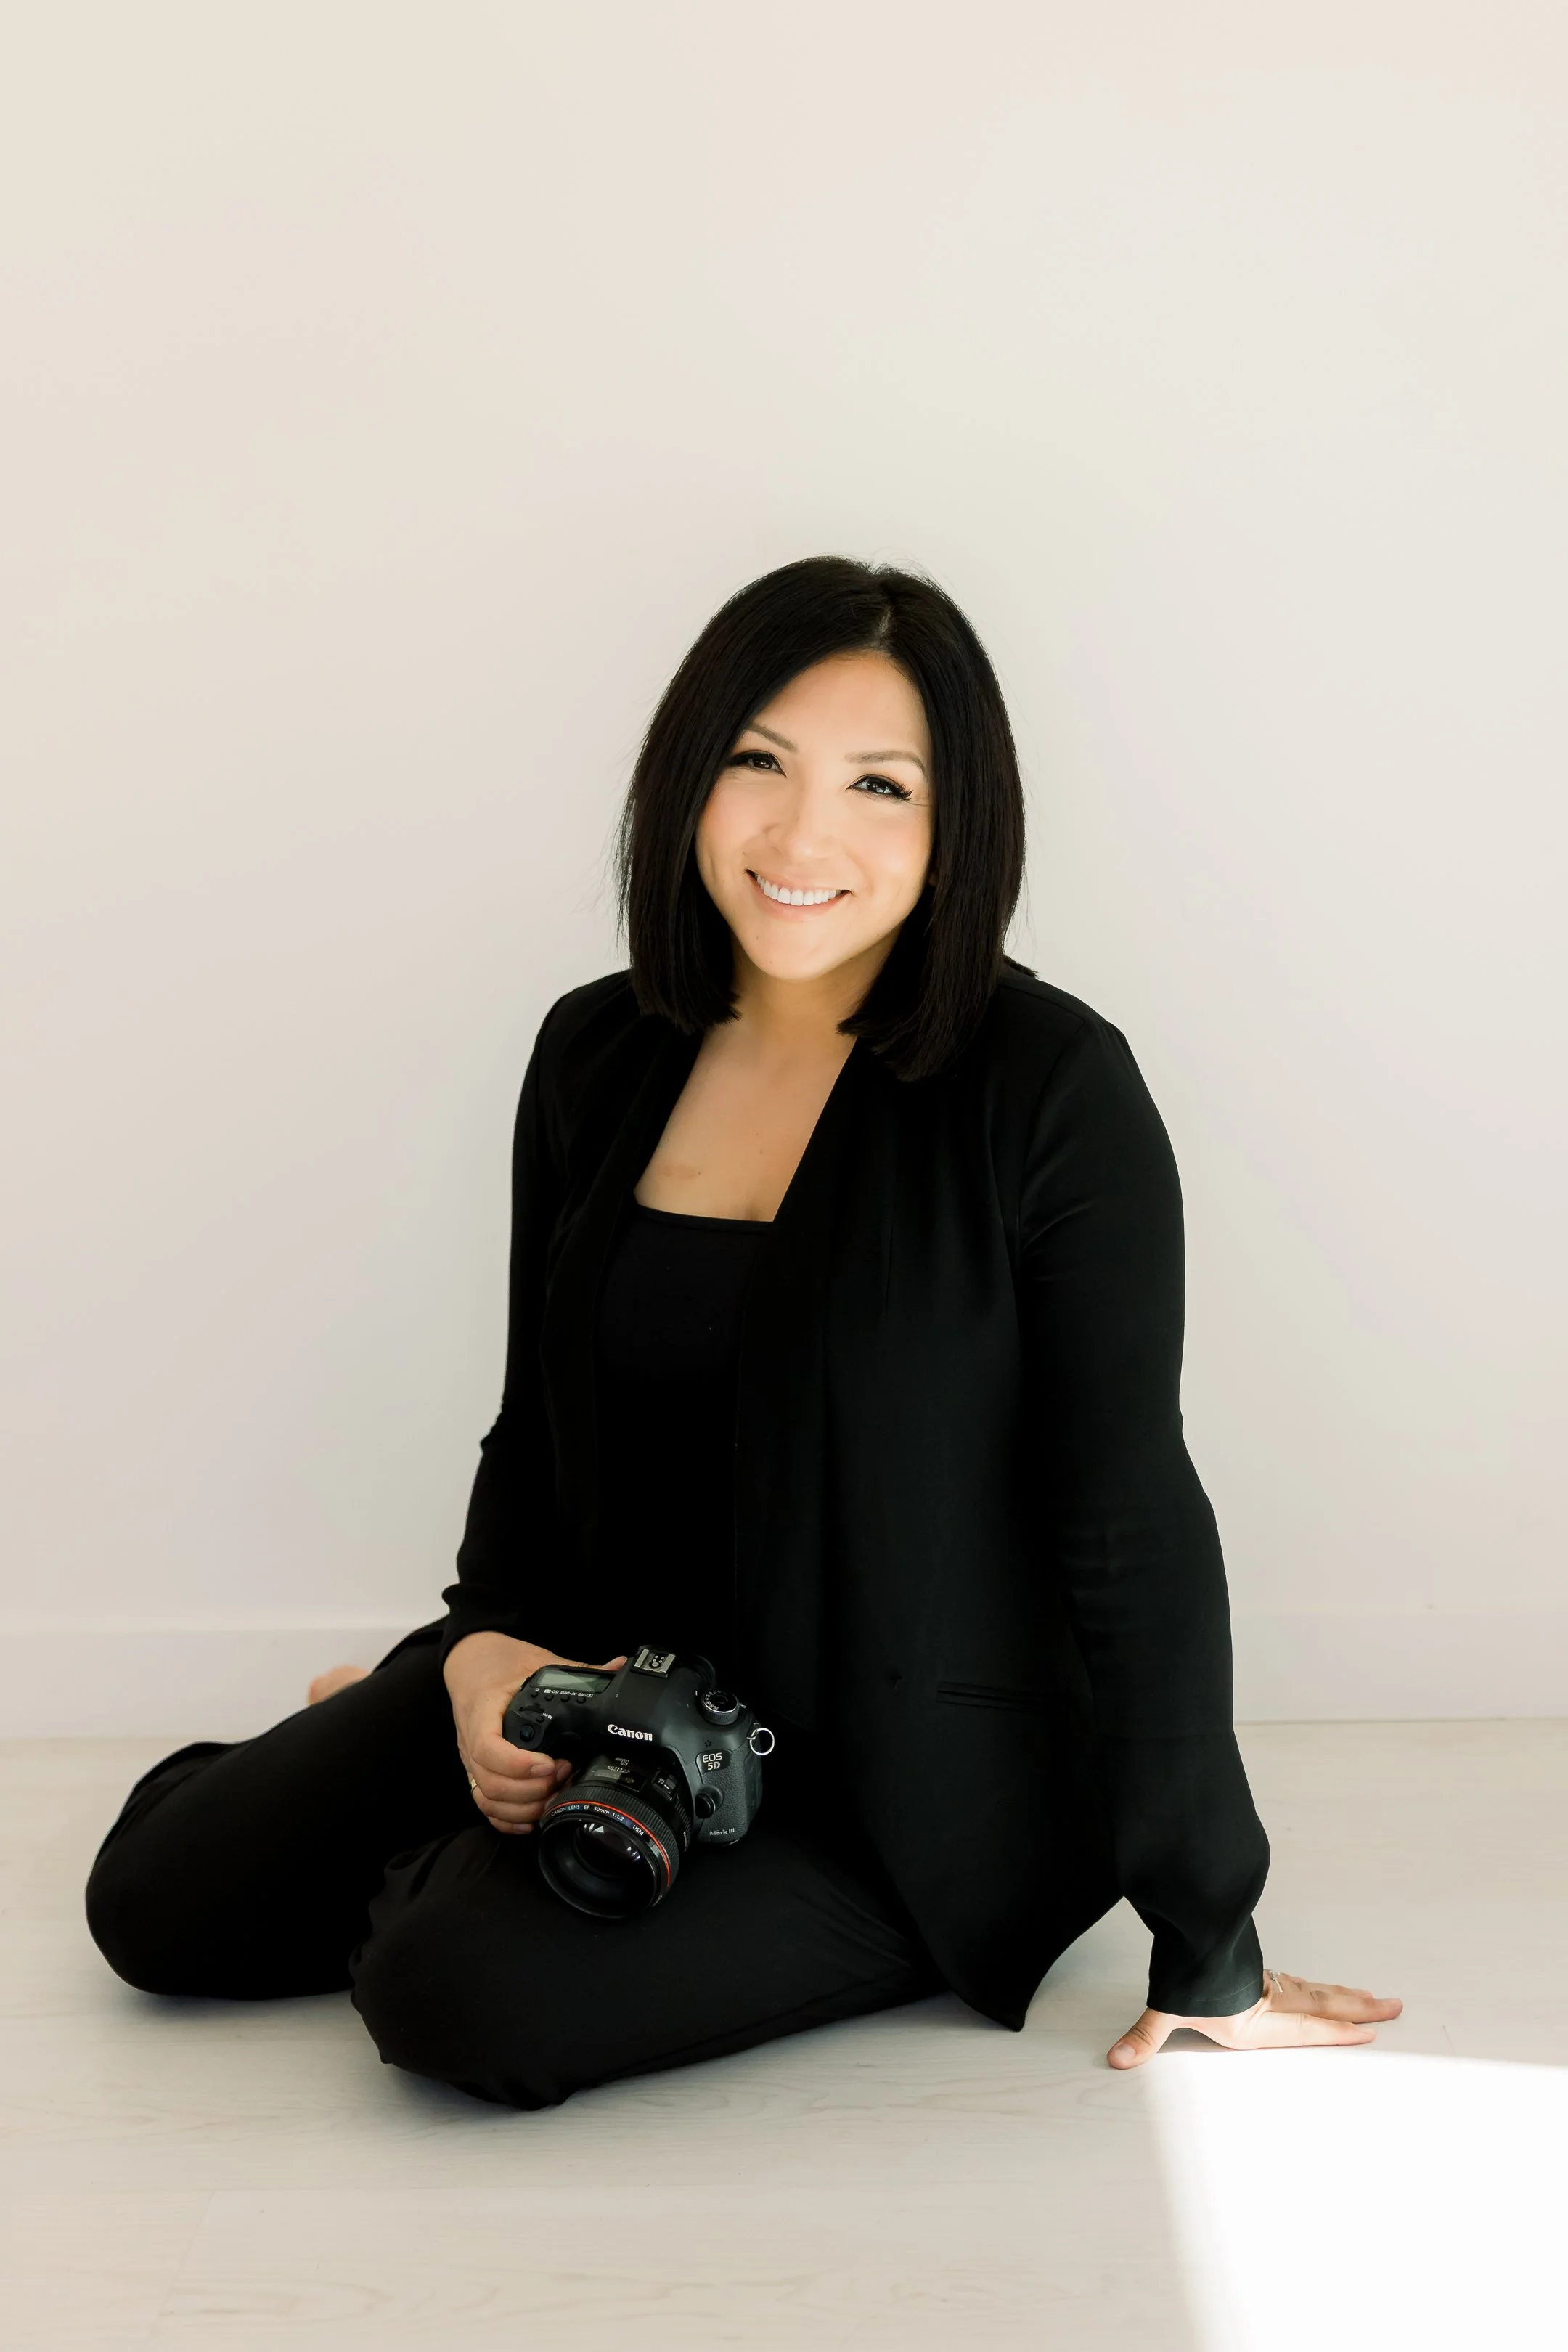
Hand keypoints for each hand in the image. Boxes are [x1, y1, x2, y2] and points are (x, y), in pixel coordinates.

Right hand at [442, 1631, 627, 1835]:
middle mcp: (472, 1740)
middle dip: (531, 1790)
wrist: (471, 1662)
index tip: (550, 1764)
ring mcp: (471, 1759)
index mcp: (483, 1711)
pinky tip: (533, 1817)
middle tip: (564, 1773)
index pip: (488, 1748)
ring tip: (554, 1793)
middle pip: (491, 1783)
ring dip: (523, 1806)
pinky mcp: (476, 1771)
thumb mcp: (538, 1660)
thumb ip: (577, 1669)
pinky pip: (484, 1805)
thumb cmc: (501, 1663)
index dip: (518, 1765)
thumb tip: (619, 1666)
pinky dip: (507, 1819)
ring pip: (487, 1799)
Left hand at [1107, 1967, 1403, 2066]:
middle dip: (1359, 2008)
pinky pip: (1301, 1980)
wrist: (1186, 1927)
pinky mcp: (1260, 1970)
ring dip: (1347, 1995)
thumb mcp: (1165, 2008)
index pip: (1306, 2027)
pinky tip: (1330, 1990)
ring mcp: (1268, 1982)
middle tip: (1394, 2007)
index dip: (1336, 2030)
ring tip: (1377, 1999)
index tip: (1369, 2032)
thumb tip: (1117, 2059)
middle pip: (1322, 2002)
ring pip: (1317, 1989)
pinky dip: (1321, 1987)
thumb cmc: (1181, 1972)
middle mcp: (1269, 2001)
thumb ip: (1145, 2037)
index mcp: (1255, 2019)